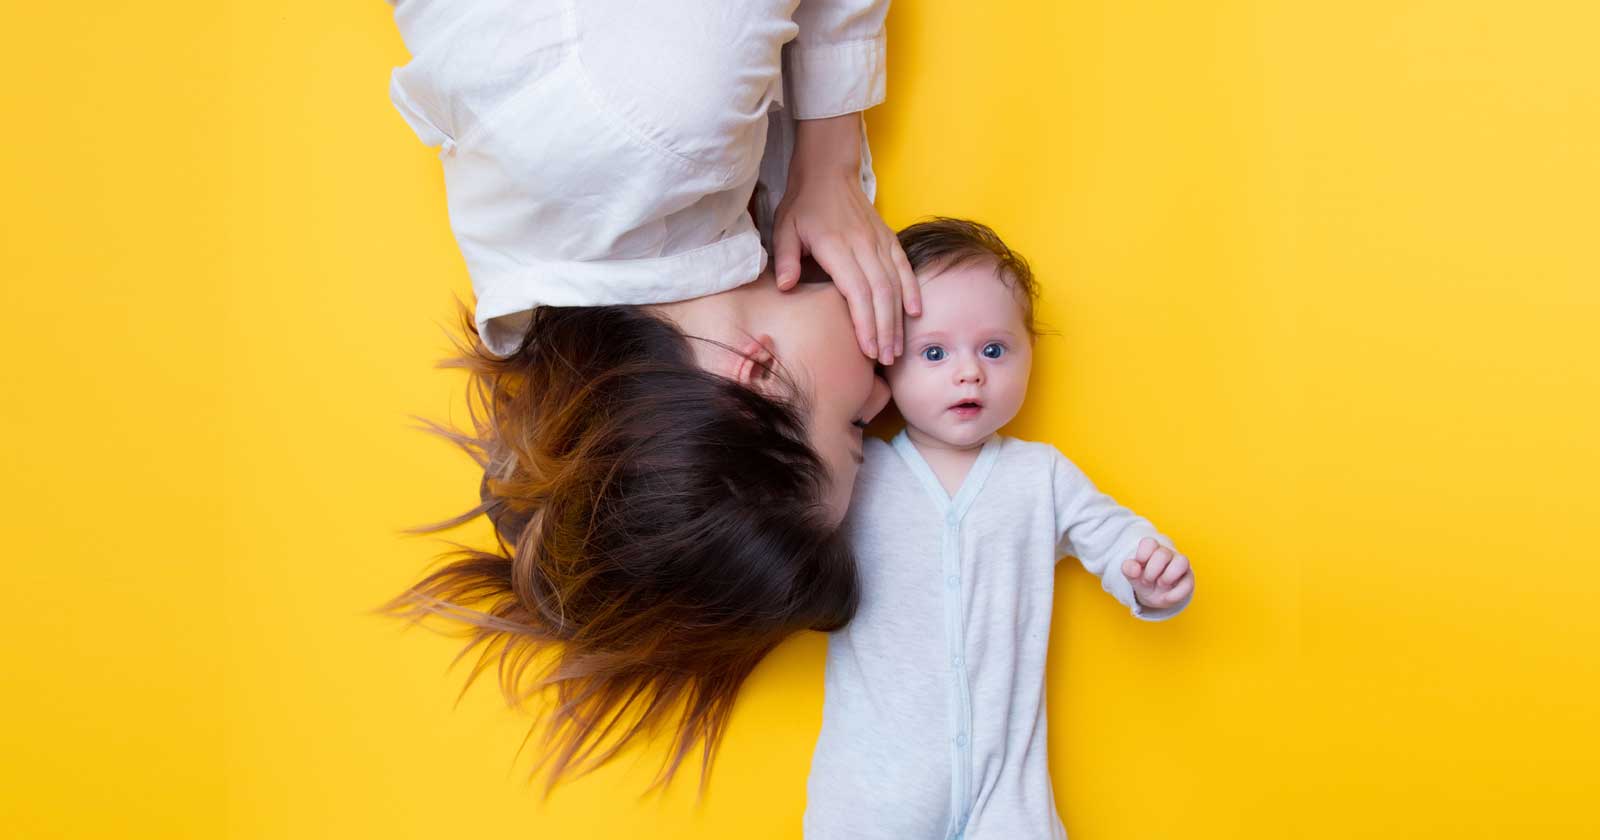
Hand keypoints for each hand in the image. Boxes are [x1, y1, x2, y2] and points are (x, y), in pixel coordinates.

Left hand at [772, 114, 919, 365]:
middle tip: (885, 360)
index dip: (865, 323)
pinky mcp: (888, 238)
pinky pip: (904, 267)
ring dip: (897, 319)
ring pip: (895, 286)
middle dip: (884, 331)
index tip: (868, 350)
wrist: (828, 170)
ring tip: (897, 348)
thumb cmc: (803, 204)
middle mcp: (863, 246)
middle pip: (881, 295)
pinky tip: (915, 313)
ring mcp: (879, 242)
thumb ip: (786, 258)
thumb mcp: (784, 228)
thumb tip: (787, 287)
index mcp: (837, 247)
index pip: (857, 292)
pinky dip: (912, 290)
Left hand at [1122, 537, 1194, 611]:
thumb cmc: (1144, 579)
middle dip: (1151, 571)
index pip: (1149, 542)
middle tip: (1147, 580)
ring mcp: (1180, 565)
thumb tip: (1135, 570)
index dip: (1142, 556)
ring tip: (1161, 584)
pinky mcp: (1188, 579)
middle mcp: (1168, 554)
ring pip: (1182, 561)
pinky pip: (1188, 583)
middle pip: (1163, 554)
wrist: (1156, 595)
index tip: (1139, 567)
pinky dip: (1175, 594)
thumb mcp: (1132, 575)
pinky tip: (1167, 597)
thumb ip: (1128, 568)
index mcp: (1152, 549)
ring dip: (1168, 576)